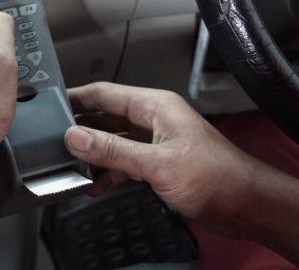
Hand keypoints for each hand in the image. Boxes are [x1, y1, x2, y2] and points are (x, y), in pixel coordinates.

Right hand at [64, 82, 263, 237]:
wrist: (248, 205)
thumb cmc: (216, 177)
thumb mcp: (157, 163)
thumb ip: (113, 150)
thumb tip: (75, 137)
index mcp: (154, 106)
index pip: (105, 93)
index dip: (76, 98)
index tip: (50, 105)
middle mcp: (153, 119)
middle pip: (106, 116)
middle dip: (81, 128)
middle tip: (52, 138)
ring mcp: (155, 141)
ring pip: (113, 140)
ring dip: (94, 153)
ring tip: (70, 164)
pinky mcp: (158, 163)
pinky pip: (124, 161)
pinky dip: (109, 171)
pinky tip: (96, 184)